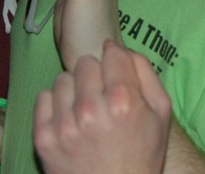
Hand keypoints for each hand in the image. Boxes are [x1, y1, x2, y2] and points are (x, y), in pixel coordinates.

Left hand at [34, 40, 172, 173]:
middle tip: (101, 97)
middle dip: (95, 76)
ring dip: (74, 90)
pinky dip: (55, 105)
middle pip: (85, 63)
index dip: (116, 62)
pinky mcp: (44, 138)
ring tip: (84, 111)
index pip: (111, 54)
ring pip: (62, 79)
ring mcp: (64, 125)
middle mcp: (92, 110)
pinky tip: (69, 120)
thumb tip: (117, 47)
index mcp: (124, 101)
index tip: (116, 75)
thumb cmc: (142, 157)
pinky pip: (43, 97)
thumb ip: (145, 73)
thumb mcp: (161, 115)